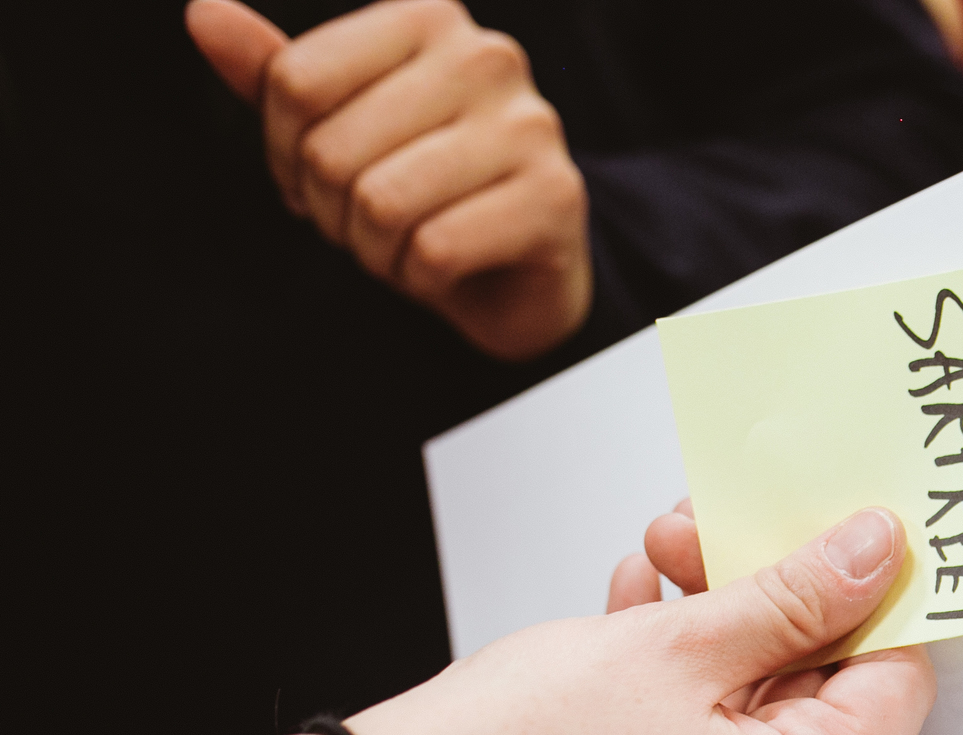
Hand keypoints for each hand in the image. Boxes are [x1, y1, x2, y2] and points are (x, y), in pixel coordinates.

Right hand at [86, 507, 935, 734]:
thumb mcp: (678, 641)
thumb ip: (796, 592)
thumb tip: (876, 553)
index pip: (897, 686)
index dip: (877, 596)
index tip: (851, 534)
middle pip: (827, 695)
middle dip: (776, 596)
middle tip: (718, 528)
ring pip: (761, 711)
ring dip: (721, 622)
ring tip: (661, 558)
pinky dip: (685, 677)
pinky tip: (638, 610)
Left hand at [186, 0, 591, 360]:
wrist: (522, 269)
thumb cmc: (424, 187)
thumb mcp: (344, 125)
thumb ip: (279, 75)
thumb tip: (202, 13)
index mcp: (428, 15)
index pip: (295, 81)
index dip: (280, 149)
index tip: (308, 176)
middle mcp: (487, 57)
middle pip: (332, 148)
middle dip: (330, 208)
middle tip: (360, 222)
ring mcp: (529, 126)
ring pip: (381, 203)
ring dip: (372, 249)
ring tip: (398, 245)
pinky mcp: (556, 198)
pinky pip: (434, 249)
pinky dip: (419, 278)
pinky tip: (439, 269)